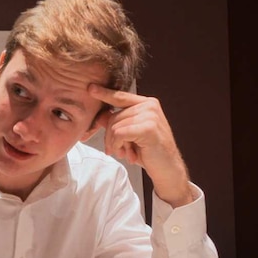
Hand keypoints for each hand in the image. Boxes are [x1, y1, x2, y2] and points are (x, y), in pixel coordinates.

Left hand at [89, 85, 194, 207]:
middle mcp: (149, 106)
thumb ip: (116, 124)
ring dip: (115, 144)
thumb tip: (99, 116)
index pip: (120, 97)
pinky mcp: (148, 127)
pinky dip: (119, 145)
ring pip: (114, 126)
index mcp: (146, 104)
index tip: (90, 88)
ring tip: (126, 153)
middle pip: (113, 116)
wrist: (166, 168)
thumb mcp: (129, 136)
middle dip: (110, 137)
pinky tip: (129, 154)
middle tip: (119, 151)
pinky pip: (119, 133)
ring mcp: (150, 115)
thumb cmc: (148, 152)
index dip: (105, 93)